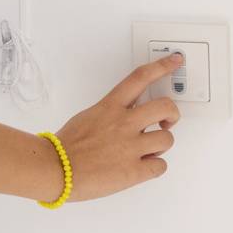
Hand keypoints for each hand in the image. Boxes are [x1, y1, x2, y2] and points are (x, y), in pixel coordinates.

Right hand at [47, 53, 182, 202]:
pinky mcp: (134, 171)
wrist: (56, 169)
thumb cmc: (67, 145)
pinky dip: (154, 167)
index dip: (162, 66)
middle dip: (173, 114)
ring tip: (148, 150)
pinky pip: (161, 166)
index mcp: (110, 107)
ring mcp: (131, 147)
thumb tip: (129, 120)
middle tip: (168, 120)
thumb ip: (111, 114)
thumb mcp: (88, 116)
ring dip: (161, 145)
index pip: (140, 77)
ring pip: (167, 139)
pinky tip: (143, 166)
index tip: (175, 61)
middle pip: (165, 107)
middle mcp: (124, 123)